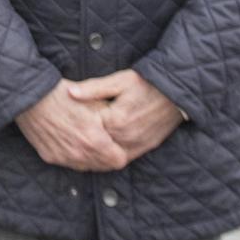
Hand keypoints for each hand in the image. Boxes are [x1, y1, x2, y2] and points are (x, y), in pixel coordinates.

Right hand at [14, 80, 129, 171]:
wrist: (30, 96)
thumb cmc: (62, 94)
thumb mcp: (93, 101)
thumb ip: (111, 118)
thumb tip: (122, 126)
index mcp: (93, 140)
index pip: (119, 160)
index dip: (121, 152)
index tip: (118, 143)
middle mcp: (79, 154)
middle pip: (104, 166)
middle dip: (107, 156)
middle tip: (105, 143)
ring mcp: (63, 157)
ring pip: (86, 167)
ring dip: (91, 158)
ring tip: (88, 141)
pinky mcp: (50, 156)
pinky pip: (69, 163)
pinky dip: (74, 155)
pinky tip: (71, 140)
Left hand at [69, 69, 183, 160]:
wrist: (177, 93)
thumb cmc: (147, 83)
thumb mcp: (120, 80)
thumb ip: (94, 88)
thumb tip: (70, 92)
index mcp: (117, 120)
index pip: (89, 130)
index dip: (75, 127)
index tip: (62, 125)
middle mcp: (127, 137)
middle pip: (98, 147)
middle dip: (82, 144)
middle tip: (66, 142)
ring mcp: (138, 145)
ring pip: (111, 158)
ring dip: (96, 156)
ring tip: (80, 150)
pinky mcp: (147, 147)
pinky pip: (125, 159)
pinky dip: (111, 158)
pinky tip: (101, 153)